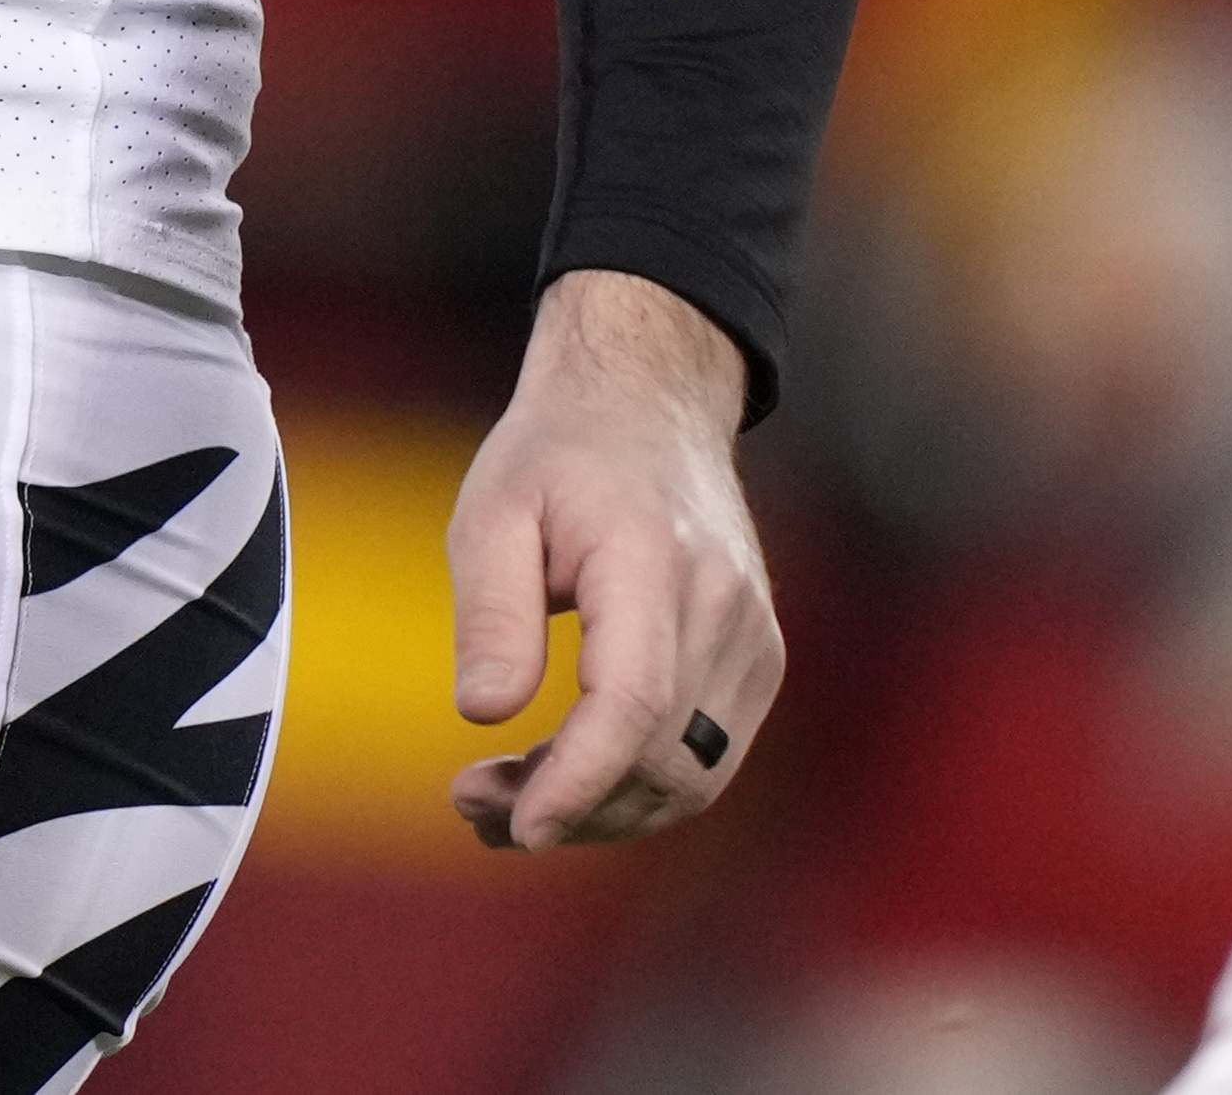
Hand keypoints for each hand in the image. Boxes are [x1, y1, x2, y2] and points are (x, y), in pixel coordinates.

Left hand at [445, 269, 779, 850]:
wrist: (650, 405)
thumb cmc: (558, 458)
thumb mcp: (493, 511)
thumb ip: (491, 612)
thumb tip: (485, 714)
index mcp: (650, 559)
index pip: (632, 701)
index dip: (578, 782)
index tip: (516, 827)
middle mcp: (722, 605)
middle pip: (659, 758)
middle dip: (568, 807)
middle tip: (472, 803)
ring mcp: (754, 637)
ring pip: (691, 778)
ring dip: (601, 813)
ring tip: (506, 800)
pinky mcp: (759, 661)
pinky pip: (707, 761)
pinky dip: (637, 789)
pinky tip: (566, 777)